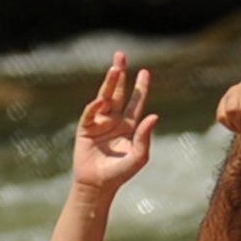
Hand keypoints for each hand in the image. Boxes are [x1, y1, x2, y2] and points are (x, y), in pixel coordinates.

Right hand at [74, 53, 157, 193]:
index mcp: (130, 126)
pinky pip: (90, 113)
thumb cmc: (120, 173)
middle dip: (120, 75)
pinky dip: (95, 106)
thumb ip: (145, 137)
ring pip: (104, 97)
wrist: (98, 185)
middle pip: (118, 92)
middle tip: (120, 56)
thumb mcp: (138, 156)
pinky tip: (101, 101)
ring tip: (115, 67)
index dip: (141, 87)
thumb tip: (154, 115)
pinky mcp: (85, 128)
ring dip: (109, 82)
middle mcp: (115, 120)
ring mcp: (99, 122)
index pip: (136, 102)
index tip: (146, 72)